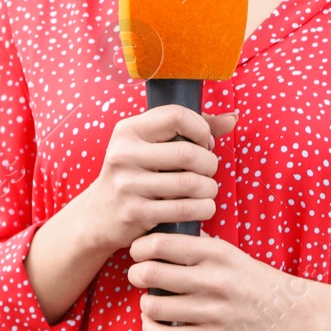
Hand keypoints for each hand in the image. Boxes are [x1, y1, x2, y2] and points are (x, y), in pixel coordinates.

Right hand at [76, 105, 237, 252]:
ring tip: (206, 190)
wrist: (99, 214)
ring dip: (210, 188)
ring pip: (191, 183)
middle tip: (207, 170)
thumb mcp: (151, 145)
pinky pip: (185, 209)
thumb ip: (191, 129)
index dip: (201, 128)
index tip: (204, 143)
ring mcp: (128, 184)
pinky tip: (201, 206)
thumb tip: (232, 118)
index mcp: (128, 130)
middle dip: (210, 163)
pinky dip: (203, 208)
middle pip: (189, 152)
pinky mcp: (136, 213)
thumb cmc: (135, 174)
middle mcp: (124, 154)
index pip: (176, 115)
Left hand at [127, 232, 311, 330]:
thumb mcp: (229, 252)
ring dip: (145, 303)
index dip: (139, 247)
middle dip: (135, 274)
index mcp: (215, 253)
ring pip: (155, 305)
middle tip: (138, 276)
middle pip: (150, 273)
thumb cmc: (253, 279)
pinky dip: (151, 328)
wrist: (291, 313)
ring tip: (150, 301)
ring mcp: (213, 311)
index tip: (137, 252)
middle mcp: (213, 280)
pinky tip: (153, 322)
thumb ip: (197, 243)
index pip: (160, 243)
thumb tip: (162, 231)